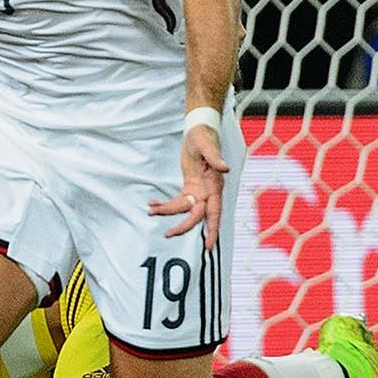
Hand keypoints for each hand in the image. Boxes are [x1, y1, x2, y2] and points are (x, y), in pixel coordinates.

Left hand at [148, 124, 229, 248]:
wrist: (198, 131)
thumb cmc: (205, 137)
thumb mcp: (208, 146)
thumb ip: (215, 158)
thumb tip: (226, 169)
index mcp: (214, 186)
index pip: (214, 212)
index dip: (212, 229)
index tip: (208, 246)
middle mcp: (208, 192)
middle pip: (196, 216)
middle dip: (183, 227)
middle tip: (168, 234)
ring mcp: (199, 191)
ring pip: (184, 210)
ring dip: (168, 212)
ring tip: (151, 211)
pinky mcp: (190, 188)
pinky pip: (178, 201)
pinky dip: (166, 204)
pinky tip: (153, 204)